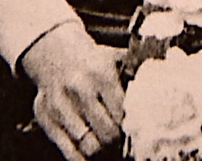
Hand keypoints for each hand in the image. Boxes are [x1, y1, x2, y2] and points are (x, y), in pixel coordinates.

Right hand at [20, 22, 124, 160]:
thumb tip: (155, 92)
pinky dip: (82, 158)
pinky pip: (68, 151)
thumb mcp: (113, 58)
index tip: (135, 127)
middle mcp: (80, 89)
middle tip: (121, 139)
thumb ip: (133, 74)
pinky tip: (90, 154)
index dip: (131, 125)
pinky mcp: (46, 119)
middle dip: (118, 140)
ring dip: (102, 150)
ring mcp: (61, 106)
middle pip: (107, 132)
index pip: (123, 112)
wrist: (53, 51)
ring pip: (89, 145)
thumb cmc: (91, 60)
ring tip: (107, 144)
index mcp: (101, 73)